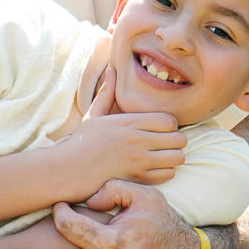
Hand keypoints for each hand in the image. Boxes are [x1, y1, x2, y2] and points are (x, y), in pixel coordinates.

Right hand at [59, 68, 184, 188]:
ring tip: (164, 156)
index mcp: (129, 122)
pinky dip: (165, 172)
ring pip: (177, 157)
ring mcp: (139, 161)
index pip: (169, 120)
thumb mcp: (93, 114)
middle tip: (166, 143)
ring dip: (173, 156)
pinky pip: (168, 174)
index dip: (170, 125)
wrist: (69, 169)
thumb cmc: (82, 142)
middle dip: (176, 141)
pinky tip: (155, 169)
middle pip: (179, 139)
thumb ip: (107, 93)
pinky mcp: (138, 178)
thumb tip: (112, 69)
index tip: (161, 129)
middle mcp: (137, 140)